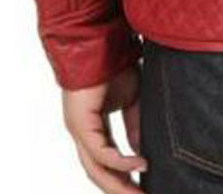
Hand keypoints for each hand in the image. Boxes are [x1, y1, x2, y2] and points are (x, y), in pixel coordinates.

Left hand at [62, 63, 147, 192]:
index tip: (144, 187)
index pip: (107, 161)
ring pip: (97, 169)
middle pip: (99, 173)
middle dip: (121, 189)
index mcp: (92, 127)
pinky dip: (121, 162)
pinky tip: (140, 165)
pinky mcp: (81, 124)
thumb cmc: (114, 65)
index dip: (125, 176)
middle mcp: (82, 133)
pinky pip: (101, 152)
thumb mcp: (132, 99)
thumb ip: (134, 126)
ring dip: (119, 185)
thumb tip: (143, 152)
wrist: (102, 43)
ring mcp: (79, 130)